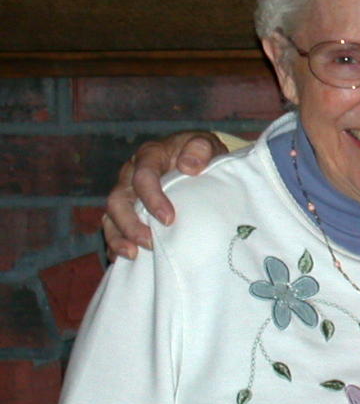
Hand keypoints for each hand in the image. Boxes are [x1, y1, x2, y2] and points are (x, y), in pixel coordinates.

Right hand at [103, 132, 227, 259]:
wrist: (195, 158)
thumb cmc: (199, 153)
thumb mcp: (205, 144)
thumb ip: (200, 149)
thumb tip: (189, 166)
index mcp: (149, 155)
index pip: (143, 176)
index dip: (152, 198)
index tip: (169, 219)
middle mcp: (130, 174)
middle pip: (117, 200)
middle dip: (130, 224)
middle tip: (149, 242)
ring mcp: (125, 193)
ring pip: (110, 216)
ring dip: (119, 237)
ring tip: (134, 255)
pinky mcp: (126, 210)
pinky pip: (112, 228)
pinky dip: (116, 244)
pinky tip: (128, 259)